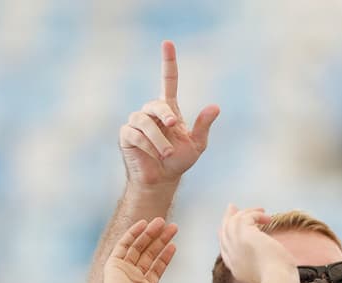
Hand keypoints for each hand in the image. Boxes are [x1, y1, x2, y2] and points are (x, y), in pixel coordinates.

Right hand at [102, 218, 183, 282]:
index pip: (156, 267)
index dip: (166, 255)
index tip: (174, 244)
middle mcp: (132, 278)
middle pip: (149, 253)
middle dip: (160, 240)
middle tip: (172, 227)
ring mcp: (122, 270)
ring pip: (138, 246)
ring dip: (149, 233)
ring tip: (162, 221)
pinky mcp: (113, 264)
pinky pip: (123, 244)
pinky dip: (133, 233)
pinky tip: (144, 224)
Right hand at [119, 40, 219, 187]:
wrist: (162, 180)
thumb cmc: (179, 161)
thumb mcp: (196, 145)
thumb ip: (203, 126)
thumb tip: (215, 106)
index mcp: (169, 110)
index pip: (168, 81)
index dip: (168, 62)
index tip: (167, 43)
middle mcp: (151, 112)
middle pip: (156, 104)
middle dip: (166, 114)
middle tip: (175, 126)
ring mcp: (136, 122)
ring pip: (145, 121)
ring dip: (159, 139)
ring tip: (167, 153)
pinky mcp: (126, 134)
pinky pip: (136, 134)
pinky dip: (148, 146)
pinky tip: (154, 155)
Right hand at [218, 204, 296, 282]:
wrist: (278, 282)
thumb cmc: (281, 282)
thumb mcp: (270, 275)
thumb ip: (266, 269)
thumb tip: (276, 263)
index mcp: (236, 268)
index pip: (226, 249)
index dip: (228, 236)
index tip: (234, 226)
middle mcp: (232, 257)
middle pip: (224, 233)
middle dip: (227, 219)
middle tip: (233, 207)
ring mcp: (235, 246)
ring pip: (232, 223)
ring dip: (245, 213)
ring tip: (260, 210)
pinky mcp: (244, 235)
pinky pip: (245, 217)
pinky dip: (255, 214)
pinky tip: (268, 218)